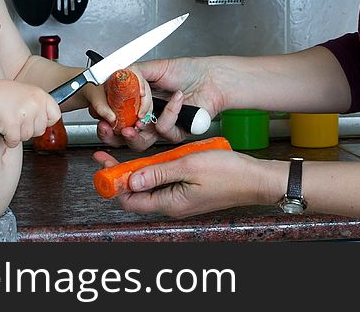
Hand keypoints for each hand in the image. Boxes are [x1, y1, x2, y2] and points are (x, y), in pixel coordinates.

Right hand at [0, 80, 60, 147]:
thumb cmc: (5, 94)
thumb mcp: (28, 94)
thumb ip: (39, 106)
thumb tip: (47, 122)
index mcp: (41, 96)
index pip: (56, 115)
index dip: (46, 121)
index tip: (38, 121)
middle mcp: (35, 105)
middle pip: (41, 130)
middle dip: (29, 129)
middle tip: (18, 121)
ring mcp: (24, 115)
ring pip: (27, 136)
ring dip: (17, 134)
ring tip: (10, 121)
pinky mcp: (12, 124)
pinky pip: (14, 141)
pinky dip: (9, 139)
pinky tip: (4, 128)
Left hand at [91, 147, 266, 217]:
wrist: (255, 179)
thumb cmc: (229, 174)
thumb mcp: (188, 166)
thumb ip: (158, 172)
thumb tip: (131, 179)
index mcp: (170, 203)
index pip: (130, 199)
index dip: (113, 182)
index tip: (104, 164)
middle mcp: (173, 205)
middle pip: (137, 193)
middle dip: (121, 174)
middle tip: (108, 156)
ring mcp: (181, 199)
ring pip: (150, 185)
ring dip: (138, 170)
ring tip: (129, 153)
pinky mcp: (189, 191)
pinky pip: (165, 181)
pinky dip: (156, 169)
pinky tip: (156, 155)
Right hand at [95, 57, 224, 150]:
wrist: (211, 78)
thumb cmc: (186, 71)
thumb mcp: (153, 68)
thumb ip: (132, 75)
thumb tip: (116, 83)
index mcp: (137, 103)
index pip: (114, 117)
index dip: (105, 120)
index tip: (100, 116)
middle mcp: (146, 118)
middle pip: (122, 137)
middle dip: (112, 136)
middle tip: (110, 127)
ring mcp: (160, 128)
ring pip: (140, 143)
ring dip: (134, 134)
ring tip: (137, 122)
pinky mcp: (175, 133)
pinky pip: (164, 129)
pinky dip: (170, 110)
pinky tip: (178, 97)